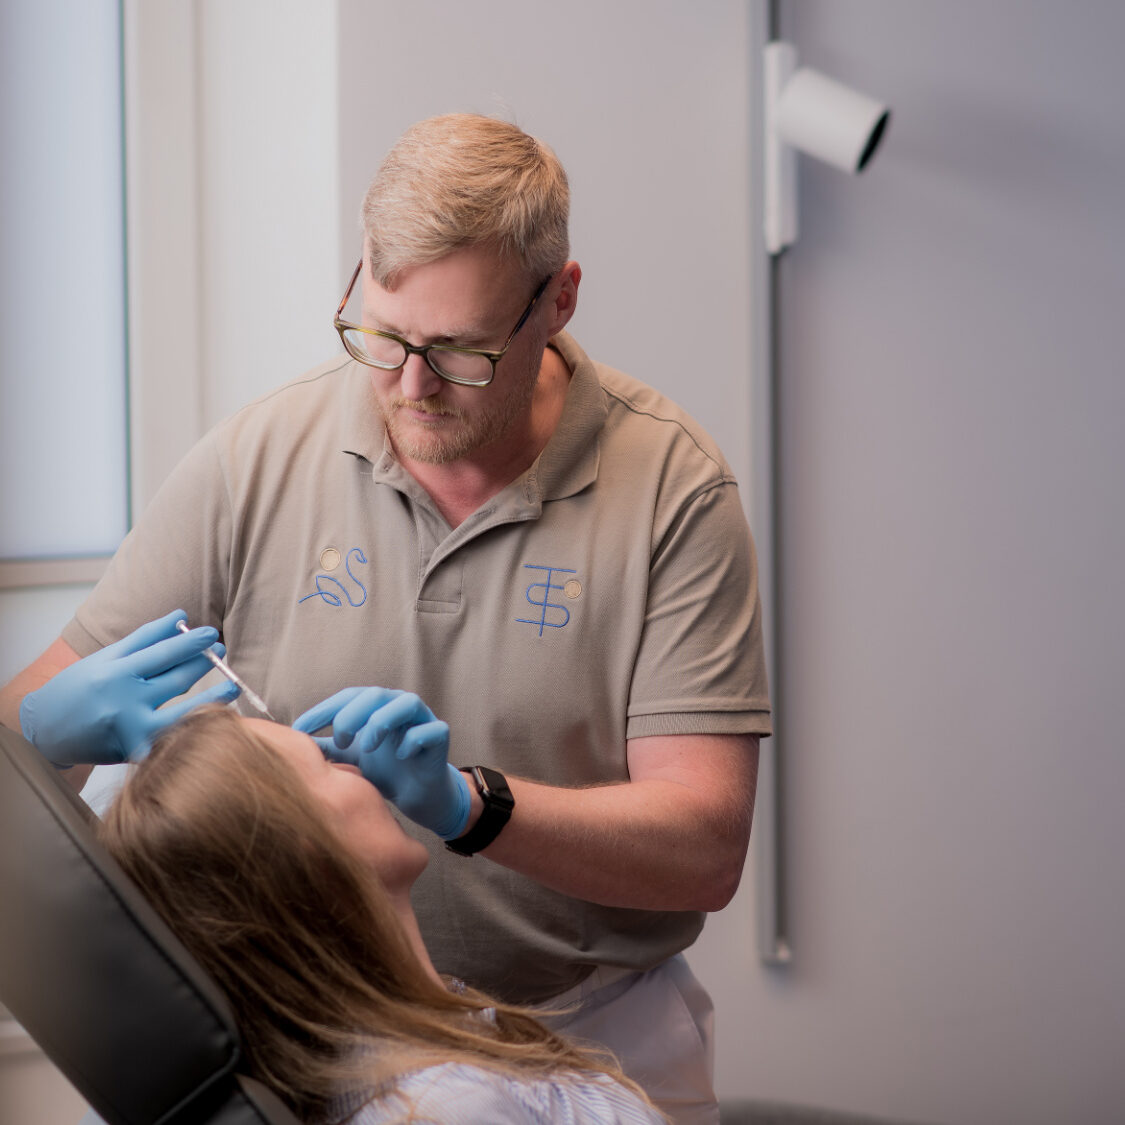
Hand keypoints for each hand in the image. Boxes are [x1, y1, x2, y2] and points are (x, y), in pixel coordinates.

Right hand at [19, 610, 239, 767]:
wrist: (45, 733)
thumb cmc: (79, 690)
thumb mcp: (106, 658)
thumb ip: (146, 637)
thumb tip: (181, 616)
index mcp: (116, 673)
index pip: (163, 653)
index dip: (191, 642)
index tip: (211, 633)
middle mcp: (125, 701)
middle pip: (177, 679)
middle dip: (204, 663)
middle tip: (221, 650)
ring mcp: (132, 730)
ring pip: (183, 711)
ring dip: (213, 698)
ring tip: (233, 685)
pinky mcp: (135, 752)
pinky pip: (173, 738)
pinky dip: (194, 728)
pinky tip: (216, 719)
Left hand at [293, 686, 470, 839]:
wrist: (419, 796)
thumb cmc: (385, 771)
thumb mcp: (351, 760)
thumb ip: (328, 749)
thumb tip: (293, 745)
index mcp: (377, 707)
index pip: (347, 697)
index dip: (323, 710)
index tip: (300, 729)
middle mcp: (399, 707)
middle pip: (375, 694)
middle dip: (353, 714)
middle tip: (340, 739)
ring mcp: (422, 720)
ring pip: (407, 703)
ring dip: (382, 721)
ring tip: (367, 747)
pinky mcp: (440, 737)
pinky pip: (431, 729)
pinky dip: (412, 740)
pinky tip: (399, 756)